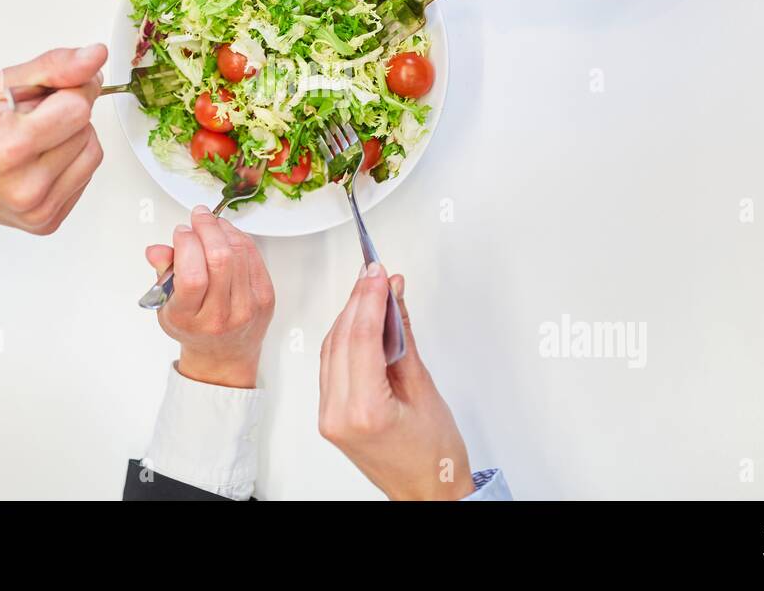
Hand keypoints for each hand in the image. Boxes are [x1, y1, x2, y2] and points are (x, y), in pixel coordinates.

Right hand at [0, 45, 107, 233]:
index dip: (70, 90)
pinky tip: (36, 160)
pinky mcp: (46, 222)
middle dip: (65, 114)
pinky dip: (67, 162)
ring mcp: (37, 210)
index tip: (49, 89)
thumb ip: (54, 68)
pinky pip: (84, 177)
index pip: (77, 108)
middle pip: (86, 130)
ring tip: (32, 138)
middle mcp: (25, 187)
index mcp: (8, 148)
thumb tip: (95, 57)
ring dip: (71, 138)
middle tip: (26, 118)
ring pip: (92, 154)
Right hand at [145, 206, 275, 388]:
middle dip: (207, 228)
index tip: (181, 231)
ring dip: (224, 229)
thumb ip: (162, 274)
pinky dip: (240, 238)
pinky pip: (254, 256)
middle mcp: (220, 316)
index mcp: (190, 318)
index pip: (192, 276)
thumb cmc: (192, 327)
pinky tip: (227, 235)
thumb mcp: (166, 306)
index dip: (187, 245)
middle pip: (220, 260)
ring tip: (211, 223)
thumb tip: (157, 250)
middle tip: (198, 215)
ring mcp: (247, 307)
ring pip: (239, 253)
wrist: (223, 354)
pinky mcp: (265, 297)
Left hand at [318, 265, 473, 499]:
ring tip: (371, 289)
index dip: (370, 297)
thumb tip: (394, 298)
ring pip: (331, 349)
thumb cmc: (434, 455)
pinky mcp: (329, 415)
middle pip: (341, 339)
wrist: (427, 492)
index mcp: (364, 411)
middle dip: (358, 300)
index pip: (361, 337)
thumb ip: (403, 337)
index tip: (378, 272)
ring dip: (349, 316)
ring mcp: (328, 416)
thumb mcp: (424, 388)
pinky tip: (359, 320)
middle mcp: (338, 414)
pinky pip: (330, 365)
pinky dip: (344, 338)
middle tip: (376, 273)